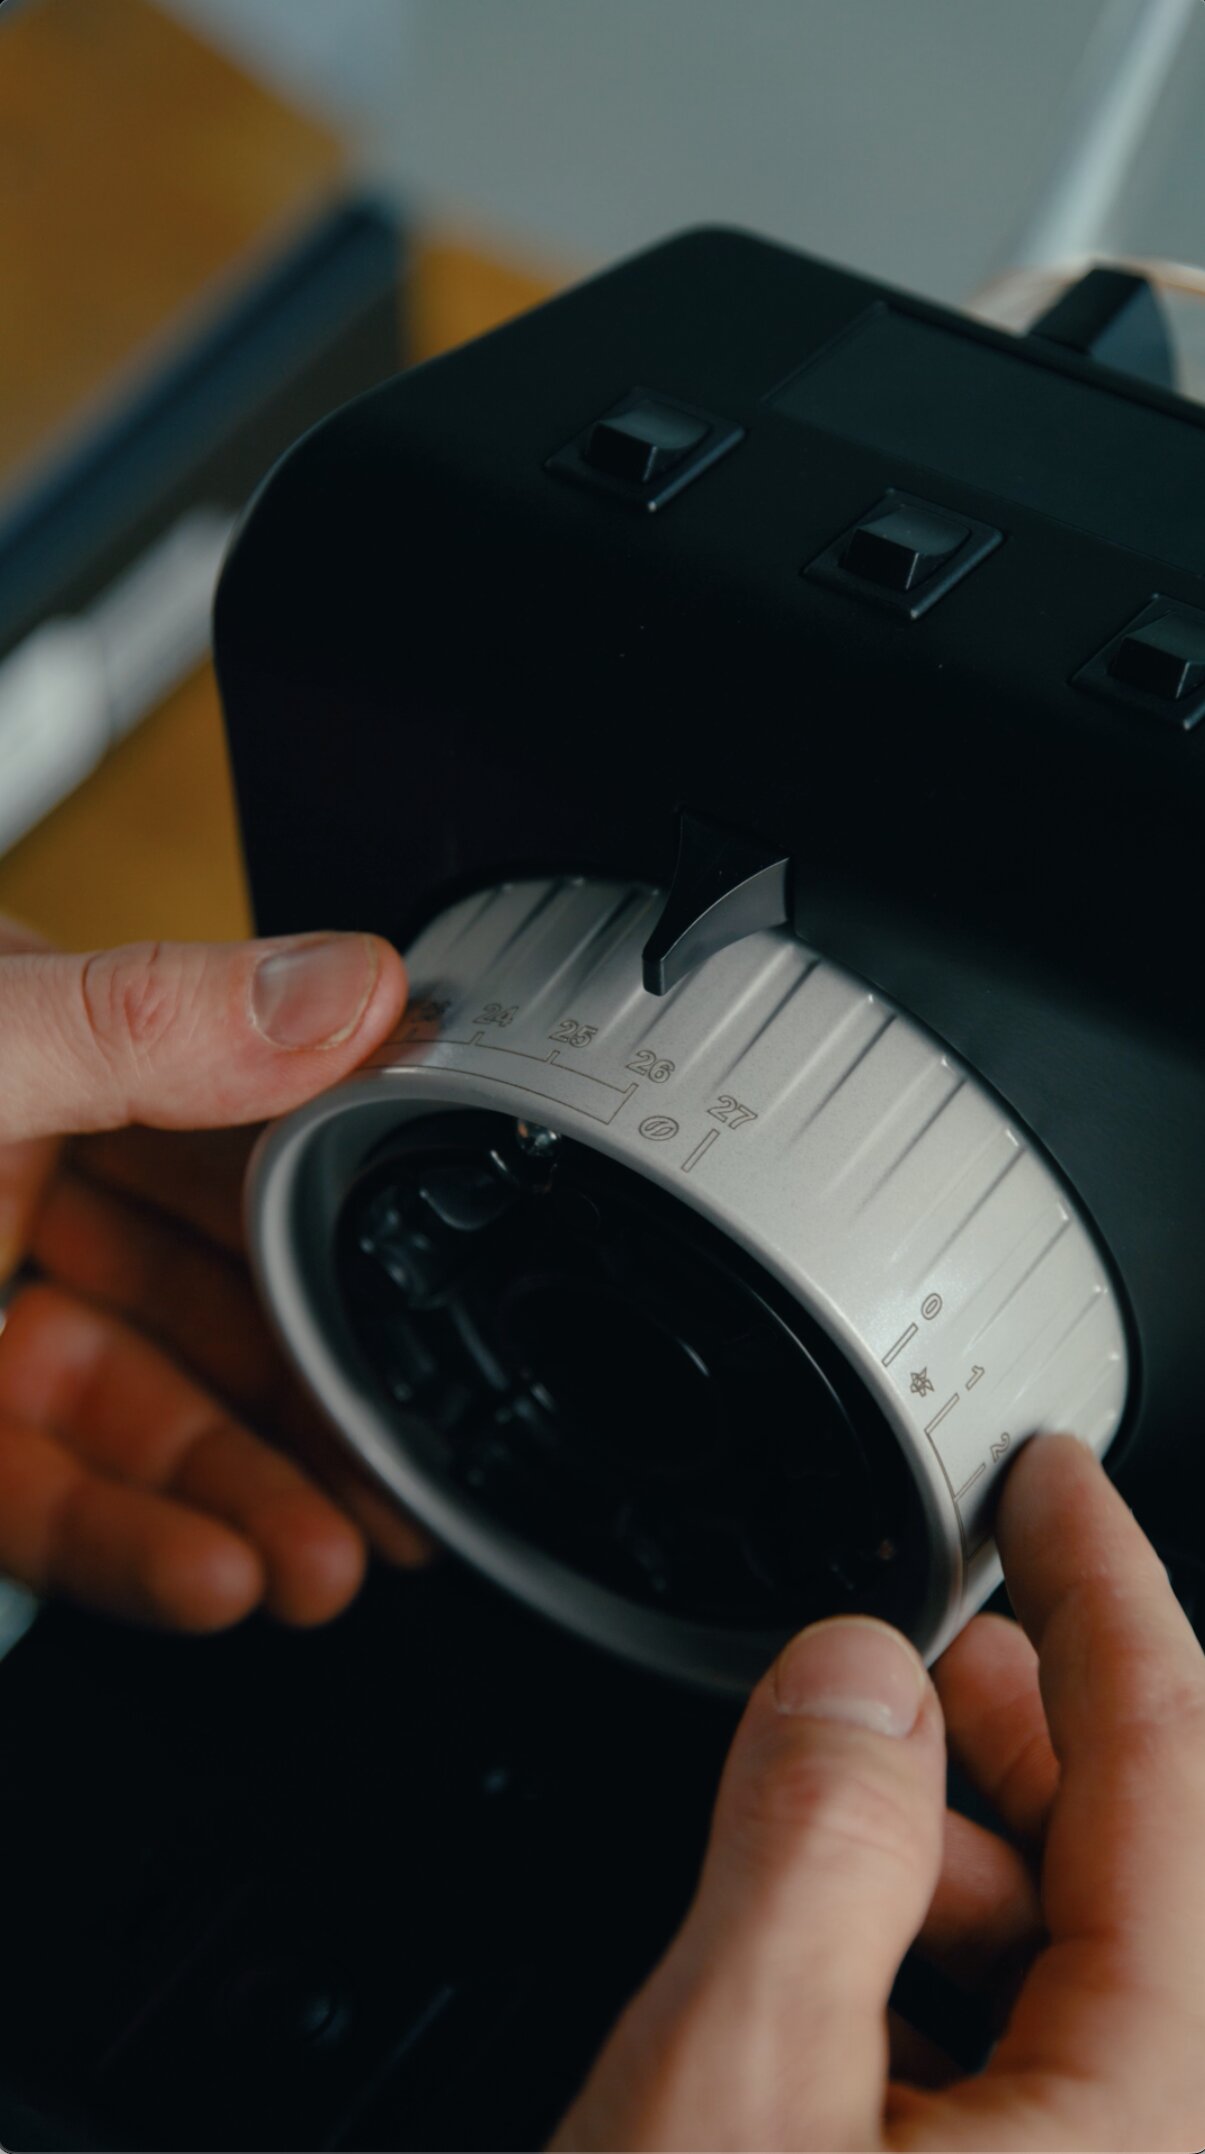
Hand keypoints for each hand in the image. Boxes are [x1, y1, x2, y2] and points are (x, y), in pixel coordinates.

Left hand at [0, 920, 425, 1631]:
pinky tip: (218, 1580)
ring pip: (148, 1415)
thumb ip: (147, 1021)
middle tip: (418, 1466)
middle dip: (323, 1391)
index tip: (448, 1282)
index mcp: (51, 1046)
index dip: (359, 1209)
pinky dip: (137, 1549)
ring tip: (341, 1560)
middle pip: (219, 1297)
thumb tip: (356, 993)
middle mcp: (23, 1177)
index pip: (248, 1128)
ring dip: (251, 1496)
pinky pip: (51, 1504)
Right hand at [554, 1435, 1204, 2151]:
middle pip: (1148, 1857)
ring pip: (1091, 1966)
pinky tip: (843, 1964)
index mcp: (1156, 2117)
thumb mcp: (732, 2091)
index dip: (1104, 1585)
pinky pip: (1042, 2072)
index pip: (1174, 1764)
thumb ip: (810, 1848)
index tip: (1053, 1482)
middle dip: (1023, 1715)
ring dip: (967, 1851)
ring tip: (848, 1788)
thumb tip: (854, 1676)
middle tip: (926, 1625)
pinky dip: (943, 1974)